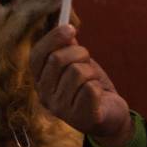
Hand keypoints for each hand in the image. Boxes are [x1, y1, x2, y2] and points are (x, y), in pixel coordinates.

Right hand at [29, 25, 133, 146]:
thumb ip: (68, 48)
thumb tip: (65, 29)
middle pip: (58, 60)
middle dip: (79, 53)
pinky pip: (90, 88)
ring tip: (92, 82)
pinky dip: (98, 87)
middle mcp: (45, 96)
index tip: (71, 28)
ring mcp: (61, 109)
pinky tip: (97, 96)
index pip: (36, 56)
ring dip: (91, 72)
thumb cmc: (91, 87)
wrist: (111, 116)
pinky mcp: (80, 118)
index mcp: (40, 81)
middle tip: (87, 61)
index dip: (52, 39)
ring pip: (77, 72)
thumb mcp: (77, 64)